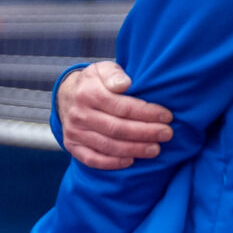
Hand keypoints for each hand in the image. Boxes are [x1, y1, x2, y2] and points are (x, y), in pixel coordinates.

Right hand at [55, 61, 172, 169]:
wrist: (66, 95)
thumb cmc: (93, 83)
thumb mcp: (102, 69)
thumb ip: (114, 73)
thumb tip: (125, 84)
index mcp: (88, 93)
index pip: (122, 107)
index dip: (146, 113)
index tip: (166, 116)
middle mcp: (79, 114)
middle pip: (117, 128)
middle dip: (145, 132)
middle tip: (166, 134)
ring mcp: (75, 132)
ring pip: (108, 145)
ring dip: (134, 149)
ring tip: (155, 149)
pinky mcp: (72, 146)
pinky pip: (92, 159)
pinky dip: (112, 163)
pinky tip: (131, 161)